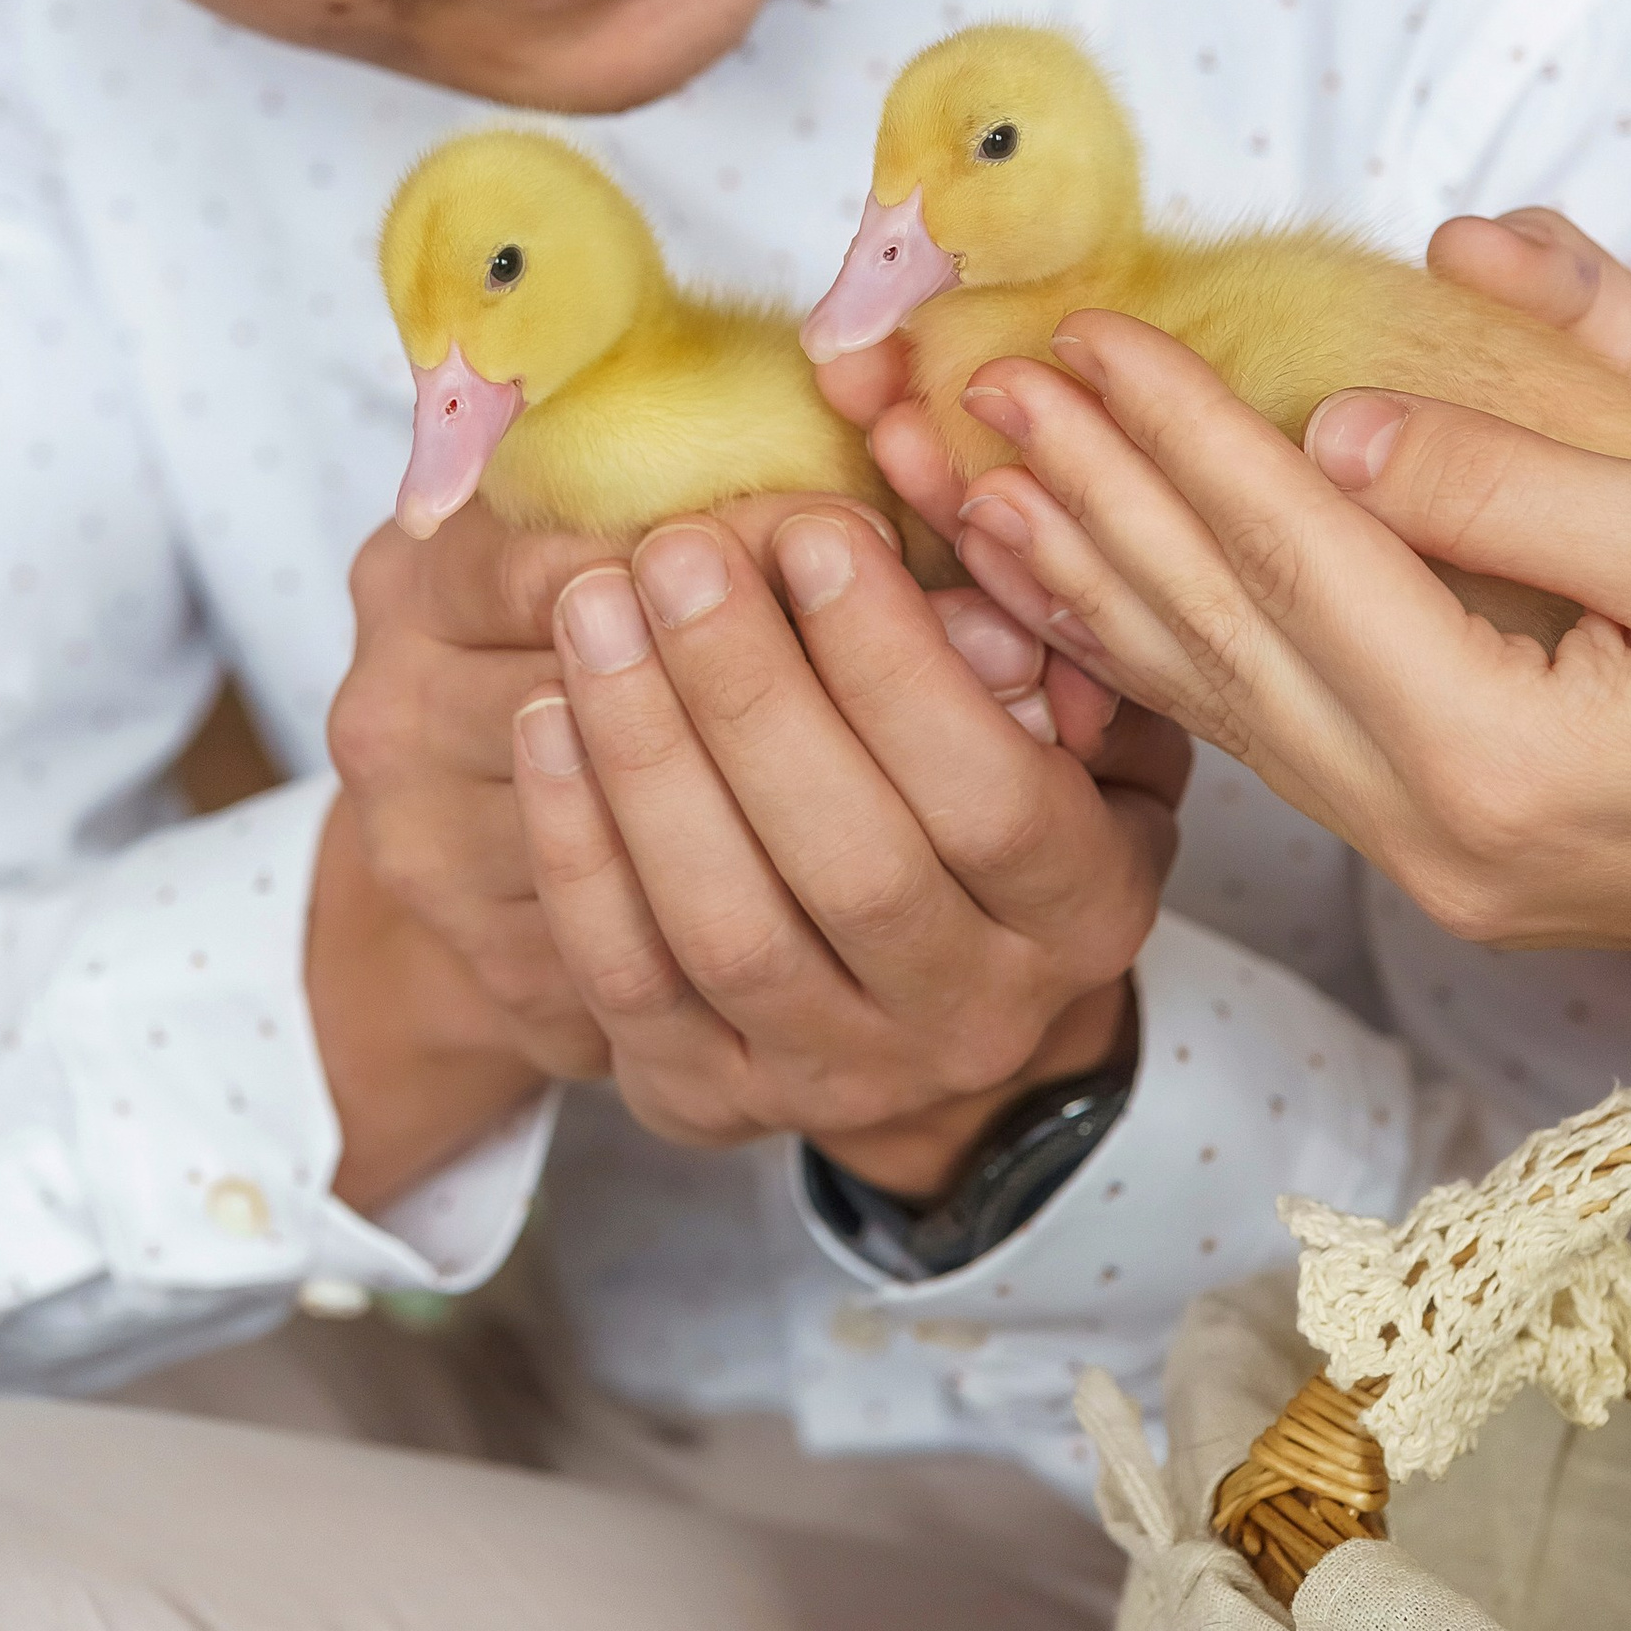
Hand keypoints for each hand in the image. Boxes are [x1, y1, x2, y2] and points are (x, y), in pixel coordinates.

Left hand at [314, 496, 1112, 1208]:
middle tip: (676, 554)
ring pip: (729, 930)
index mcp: (1083, 913)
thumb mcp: (1073, 715)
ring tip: (595, 612)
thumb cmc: (1002, 803)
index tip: (815, 531)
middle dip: (750, 695)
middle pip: (853, 869)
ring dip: (647, 756)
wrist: (933, 1007)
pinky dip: (577, 847)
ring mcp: (834, 1073)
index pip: (993, 800)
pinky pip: (627, 978)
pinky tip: (547, 721)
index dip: (897, 665)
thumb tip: (967, 541)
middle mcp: (971, 1017)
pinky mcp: (707, 1099)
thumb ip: (1034, 637)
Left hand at [940, 223, 1630, 1056]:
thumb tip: (1343, 416)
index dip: (1182, 433)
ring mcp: (1421, 860)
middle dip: (1093, 496)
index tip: (1087, 329)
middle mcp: (1429, 831)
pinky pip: (1259, 738)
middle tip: (978, 383)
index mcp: (1498, 756)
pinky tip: (1081, 597)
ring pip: (1215, 701)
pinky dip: (1157, 656)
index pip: (1297, 557)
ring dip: (1092, 582)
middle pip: (1220, 636)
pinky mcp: (1432, 853)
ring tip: (977, 481)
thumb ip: (1524, 471)